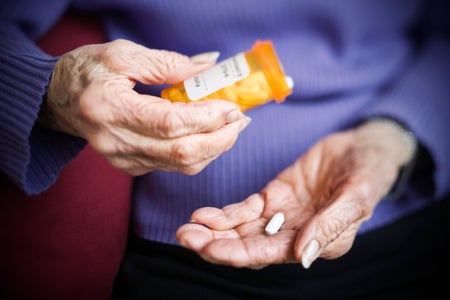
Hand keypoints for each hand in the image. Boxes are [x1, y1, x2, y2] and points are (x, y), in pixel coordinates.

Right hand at [40, 39, 248, 175]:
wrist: (58, 99)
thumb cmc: (87, 71)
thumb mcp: (124, 55)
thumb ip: (169, 63)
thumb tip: (210, 67)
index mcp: (110, 109)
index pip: (170, 123)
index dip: (207, 118)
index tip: (232, 107)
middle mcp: (115, 142)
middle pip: (182, 153)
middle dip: (220, 139)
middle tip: (241, 120)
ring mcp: (123, 160)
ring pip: (182, 165)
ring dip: (215, 148)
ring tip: (232, 127)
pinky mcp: (130, 167)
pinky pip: (173, 167)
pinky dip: (198, 153)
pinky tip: (209, 135)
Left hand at [176, 120, 415, 268]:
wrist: (363, 148)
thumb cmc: (369, 173)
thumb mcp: (357, 196)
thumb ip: (330, 226)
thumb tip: (303, 258)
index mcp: (317, 243)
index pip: (272, 254)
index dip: (239, 253)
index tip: (211, 249)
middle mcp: (295, 235)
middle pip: (249, 246)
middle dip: (216, 244)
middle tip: (186, 237)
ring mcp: (282, 217)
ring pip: (241, 230)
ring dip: (213, 231)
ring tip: (186, 227)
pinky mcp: (273, 198)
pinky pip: (244, 210)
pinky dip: (224, 213)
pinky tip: (203, 214)